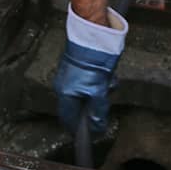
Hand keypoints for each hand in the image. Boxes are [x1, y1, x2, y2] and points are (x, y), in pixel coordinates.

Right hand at [53, 5, 127, 134]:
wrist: (92, 36)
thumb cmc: (92, 63)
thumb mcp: (98, 91)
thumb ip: (98, 111)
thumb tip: (97, 126)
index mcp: (65, 94)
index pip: (68, 119)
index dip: (79, 129)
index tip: (89, 133)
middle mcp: (63, 86)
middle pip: (79, 106)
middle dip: (94, 105)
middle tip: (104, 100)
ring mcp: (69, 75)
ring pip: (86, 92)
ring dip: (99, 91)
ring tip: (108, 82)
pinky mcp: (77, 66)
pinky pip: (88, 81)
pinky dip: (99, 81)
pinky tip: (106, 75)